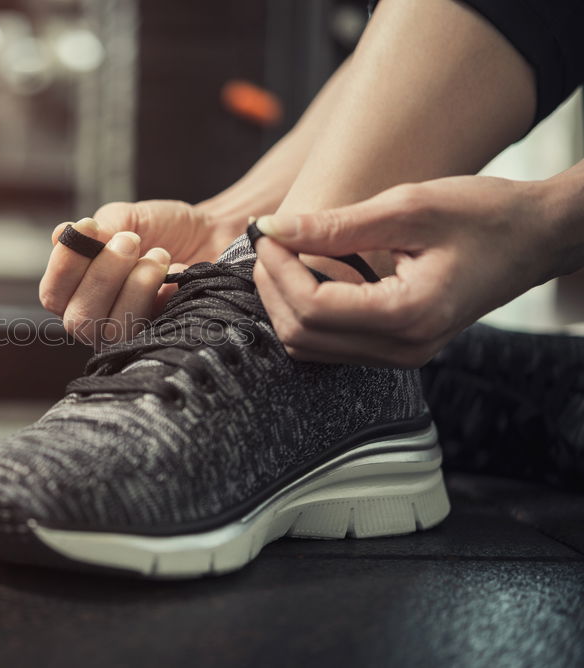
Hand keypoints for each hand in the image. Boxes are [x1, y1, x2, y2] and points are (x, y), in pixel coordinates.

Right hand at [39, 200, 242, 344]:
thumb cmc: (163, 229)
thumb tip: (60, 236)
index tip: (87, 226)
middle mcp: (96, 319)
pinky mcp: (159, 341)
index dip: (65, 264)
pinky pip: (148, 333)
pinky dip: (157, 298)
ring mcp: (127, 334)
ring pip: (112, 330)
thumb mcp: (127, 219)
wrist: (212, 235)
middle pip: (78, 320)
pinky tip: (171, 272)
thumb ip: (97, 229)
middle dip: (102, 276)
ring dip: (134, 288)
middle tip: (130, 241)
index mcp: (77, 291)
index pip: (53, 294)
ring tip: (158, 255)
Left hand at [251, 175, 556, 366]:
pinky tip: (306, 274)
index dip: (278, 269)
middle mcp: (403, 348)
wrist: (536, 237)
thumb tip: (272, 229)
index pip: (312, 308)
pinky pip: (330, 345)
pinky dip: (305, 313)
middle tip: (269, 240)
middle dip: (272, 287)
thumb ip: (336, 225)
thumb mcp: (408, 208)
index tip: (266, 232)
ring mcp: (400, 355)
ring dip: (283, 302)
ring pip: (310, 347)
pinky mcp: (397, 348)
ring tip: (283, 254)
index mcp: (409, 315)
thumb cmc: (483, 215)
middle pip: (302, 335)